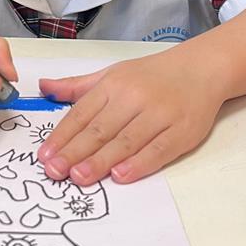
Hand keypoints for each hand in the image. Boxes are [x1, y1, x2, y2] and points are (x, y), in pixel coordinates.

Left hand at [37, 51, 223, 183]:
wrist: (201, 68)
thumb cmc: (152, 76)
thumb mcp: (112, 74)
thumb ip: (78, 86)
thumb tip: (44, 86)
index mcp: (114, 85)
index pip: (82, 113)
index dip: (62, 136)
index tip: (45, 155)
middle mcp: (134, 98)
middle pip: (100, 130)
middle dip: (75, 152)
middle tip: (54, 171)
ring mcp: (159, 114)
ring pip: (126, 141)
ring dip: (101, 161)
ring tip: (79, 177)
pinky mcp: (182, 131)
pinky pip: (158, 150)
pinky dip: (139, 163)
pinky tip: (121, 176)